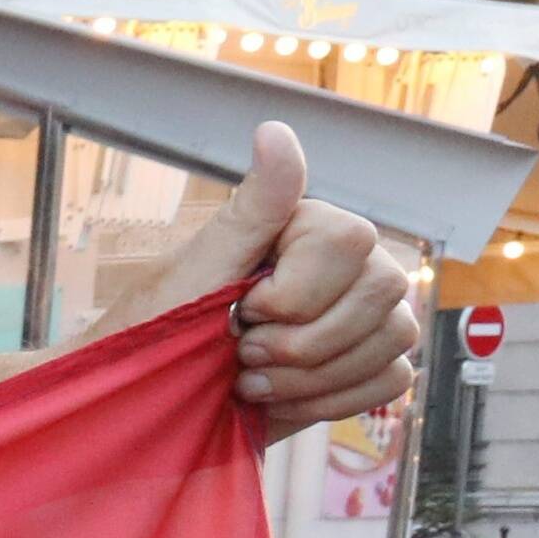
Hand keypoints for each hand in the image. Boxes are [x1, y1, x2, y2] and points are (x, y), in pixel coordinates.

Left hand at [103, 120, 418, 441]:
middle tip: (243, 352)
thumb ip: (251, 208)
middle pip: (384, 289)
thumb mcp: (197, 269)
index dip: (296, 291)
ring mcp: (362, 314)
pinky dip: (333, 400)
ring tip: (253, 379)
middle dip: (305, 342)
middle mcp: (345, 264)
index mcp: (306, 228)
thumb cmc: (155, 334)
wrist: (144, 406)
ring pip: (394, 337)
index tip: (241, 309)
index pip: (351, 240)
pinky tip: (282, 399)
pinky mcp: (364, 364)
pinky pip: (393, 379)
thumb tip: (276, 131)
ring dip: (314, 377)